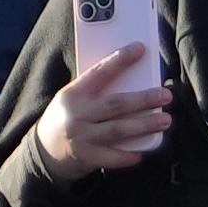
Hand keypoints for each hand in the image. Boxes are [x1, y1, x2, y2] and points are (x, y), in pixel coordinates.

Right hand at [33, 42, 169, 176]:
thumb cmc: (65, 119)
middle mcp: (77, 114)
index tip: (140, 49)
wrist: (42, 152)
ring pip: (118, 129)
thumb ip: (95, 92)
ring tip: (165, 120)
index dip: (120, 60)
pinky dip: (129, 155)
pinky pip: (113, 157)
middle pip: (115, 104)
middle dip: (143, 99)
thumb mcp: (72, 100)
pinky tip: (143, 152)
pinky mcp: (87, 158)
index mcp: (73, 94)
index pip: (99, 72)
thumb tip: (133, 81)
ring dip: (145, 125)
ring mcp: (82, 137)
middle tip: (165, 95)